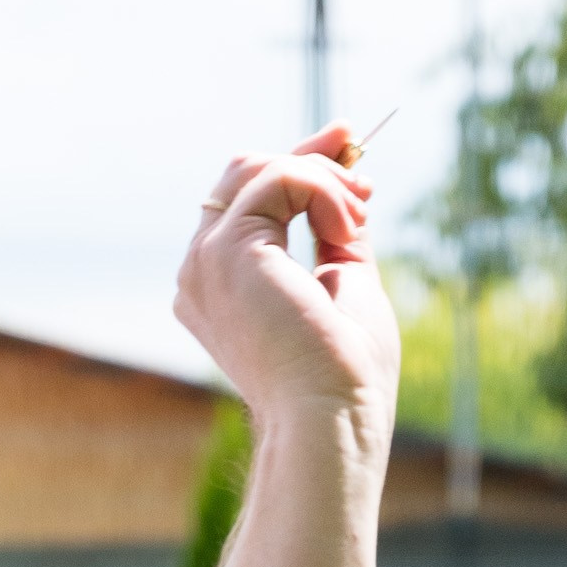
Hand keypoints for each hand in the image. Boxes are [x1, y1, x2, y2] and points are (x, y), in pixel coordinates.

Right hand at [175, 128, 399, 437]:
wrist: (332, 422)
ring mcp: (205, 260)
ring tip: (359, 222)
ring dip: (323, 180)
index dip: (300, 164)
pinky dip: (323, 192)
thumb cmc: (345, 377)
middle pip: (247, 172)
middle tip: (364, 184)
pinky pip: (278, 179)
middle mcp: (202, 270)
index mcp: (223, 285)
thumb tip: (348, 184)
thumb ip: (336, 235)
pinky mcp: (226, 250)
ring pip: (260, 168)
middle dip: (313, 161)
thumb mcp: (345, 284)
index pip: (251, 199)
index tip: (347, 145)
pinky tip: (348, 230)